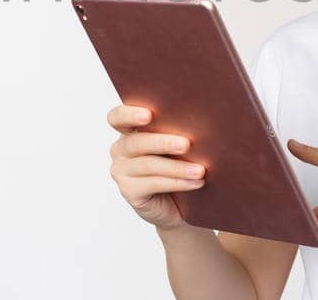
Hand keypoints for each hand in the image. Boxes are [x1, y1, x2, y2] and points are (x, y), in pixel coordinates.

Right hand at [106, 105, 206, 228]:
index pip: (117, 117)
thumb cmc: (178, 165)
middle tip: (186, 144)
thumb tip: (200, 121)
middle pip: (136, 142)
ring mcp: (121, 172)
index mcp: (129, 130)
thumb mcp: (176, 145)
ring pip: (148, 164)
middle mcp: (120, 149)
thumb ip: (176, 130)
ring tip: (199, 170)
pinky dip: (177, 182)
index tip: (149, 115)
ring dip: (177, 167)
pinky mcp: (129, 191)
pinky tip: (195, 182)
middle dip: (162, 142)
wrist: (178, 203)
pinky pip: (154, 184)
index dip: (129, 114)